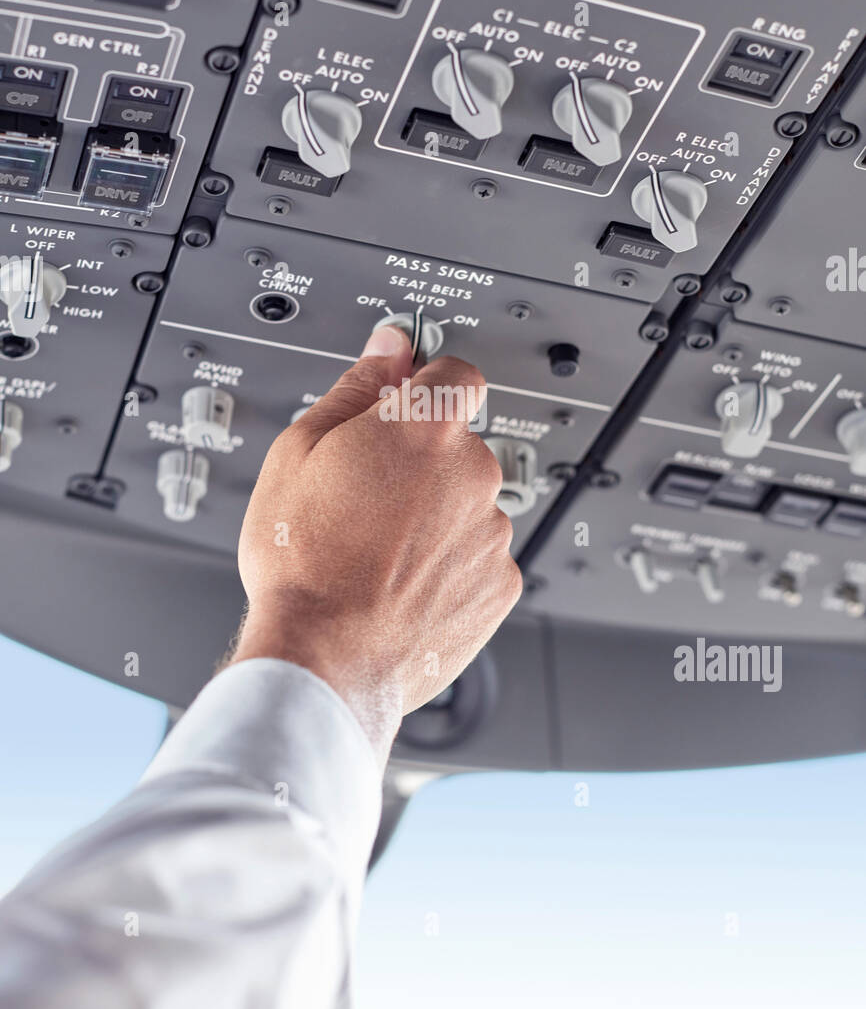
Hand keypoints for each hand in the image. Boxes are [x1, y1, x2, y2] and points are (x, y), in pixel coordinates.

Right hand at [232, 323, 522, 761]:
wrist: (324, 657)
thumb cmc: (303, 561)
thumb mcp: (298, 451)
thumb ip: (356, 387)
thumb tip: (388, 350)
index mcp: (426, 427)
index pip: (454, 373)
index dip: (424, 386)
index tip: (401, 404)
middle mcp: (474, 473)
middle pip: (458, 446)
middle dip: (421, 463)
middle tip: (365, 499)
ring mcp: (492, 532)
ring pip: (467, 506)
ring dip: (436, 518)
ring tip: (377, 551)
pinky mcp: (501, 585)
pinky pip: (478, 559)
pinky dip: (450, 567)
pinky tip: (401, 583)